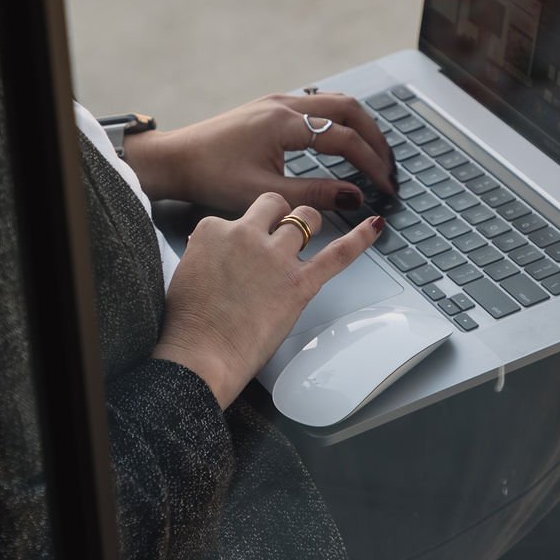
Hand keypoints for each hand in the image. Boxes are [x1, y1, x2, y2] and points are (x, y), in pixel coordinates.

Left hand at [125, 93, 396, 213]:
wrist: (176, 160)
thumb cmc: (211, 176)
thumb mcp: (266, 193)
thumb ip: (314, 194)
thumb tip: (355, 197)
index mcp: (284, 123)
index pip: (345, 140)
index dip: (371, 165)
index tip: (385, 187)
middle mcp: (284, 104)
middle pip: (350, 109)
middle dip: (375, 138)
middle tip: (388, 167)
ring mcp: (277, 102)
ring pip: (335, 102)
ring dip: (359, 126)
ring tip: (373, 155)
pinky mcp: (270, 107)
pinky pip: (318, 106)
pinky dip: (339, 122)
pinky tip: (343, 142)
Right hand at [152, 192, 384, 407]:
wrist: (200, 354)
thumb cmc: (188, 324)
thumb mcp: (185, 274)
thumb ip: (204, 254)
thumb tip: (211, 249)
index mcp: (213, 230)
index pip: (238, 216)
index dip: (245, 232)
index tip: (243, 249)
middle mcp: (246, 234)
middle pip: (275, 204)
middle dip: (281, 214)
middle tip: (282, 231)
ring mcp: (276, 256)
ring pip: (306, 218)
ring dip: (310, 224)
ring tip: (312, 233)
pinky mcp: (299, 283)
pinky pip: (338, 253)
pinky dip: (360, 238)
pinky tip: (374, 225)